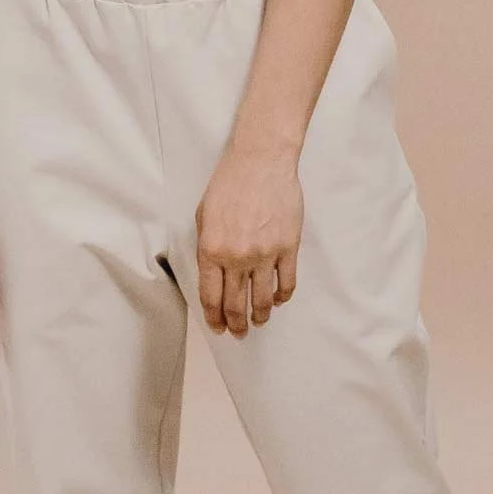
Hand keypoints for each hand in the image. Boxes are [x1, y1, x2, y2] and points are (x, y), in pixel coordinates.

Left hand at [195, 145, 302, 335]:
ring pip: (262, 300)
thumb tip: (213, 277)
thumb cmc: (229, 183)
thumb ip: (207, 248)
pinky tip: (277, 299)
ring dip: (259, 316)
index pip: (211, 296)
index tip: (217, 327)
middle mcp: (237, 257)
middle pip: (236, 304)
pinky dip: (281, 296)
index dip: (214, 317)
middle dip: (236, 324)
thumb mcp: (204, 215)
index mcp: (211, 249)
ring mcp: (265, 254)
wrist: (261, 160)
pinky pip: (286, 283)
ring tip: (258, 322)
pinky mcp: (288, 247)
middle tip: (238, 333)